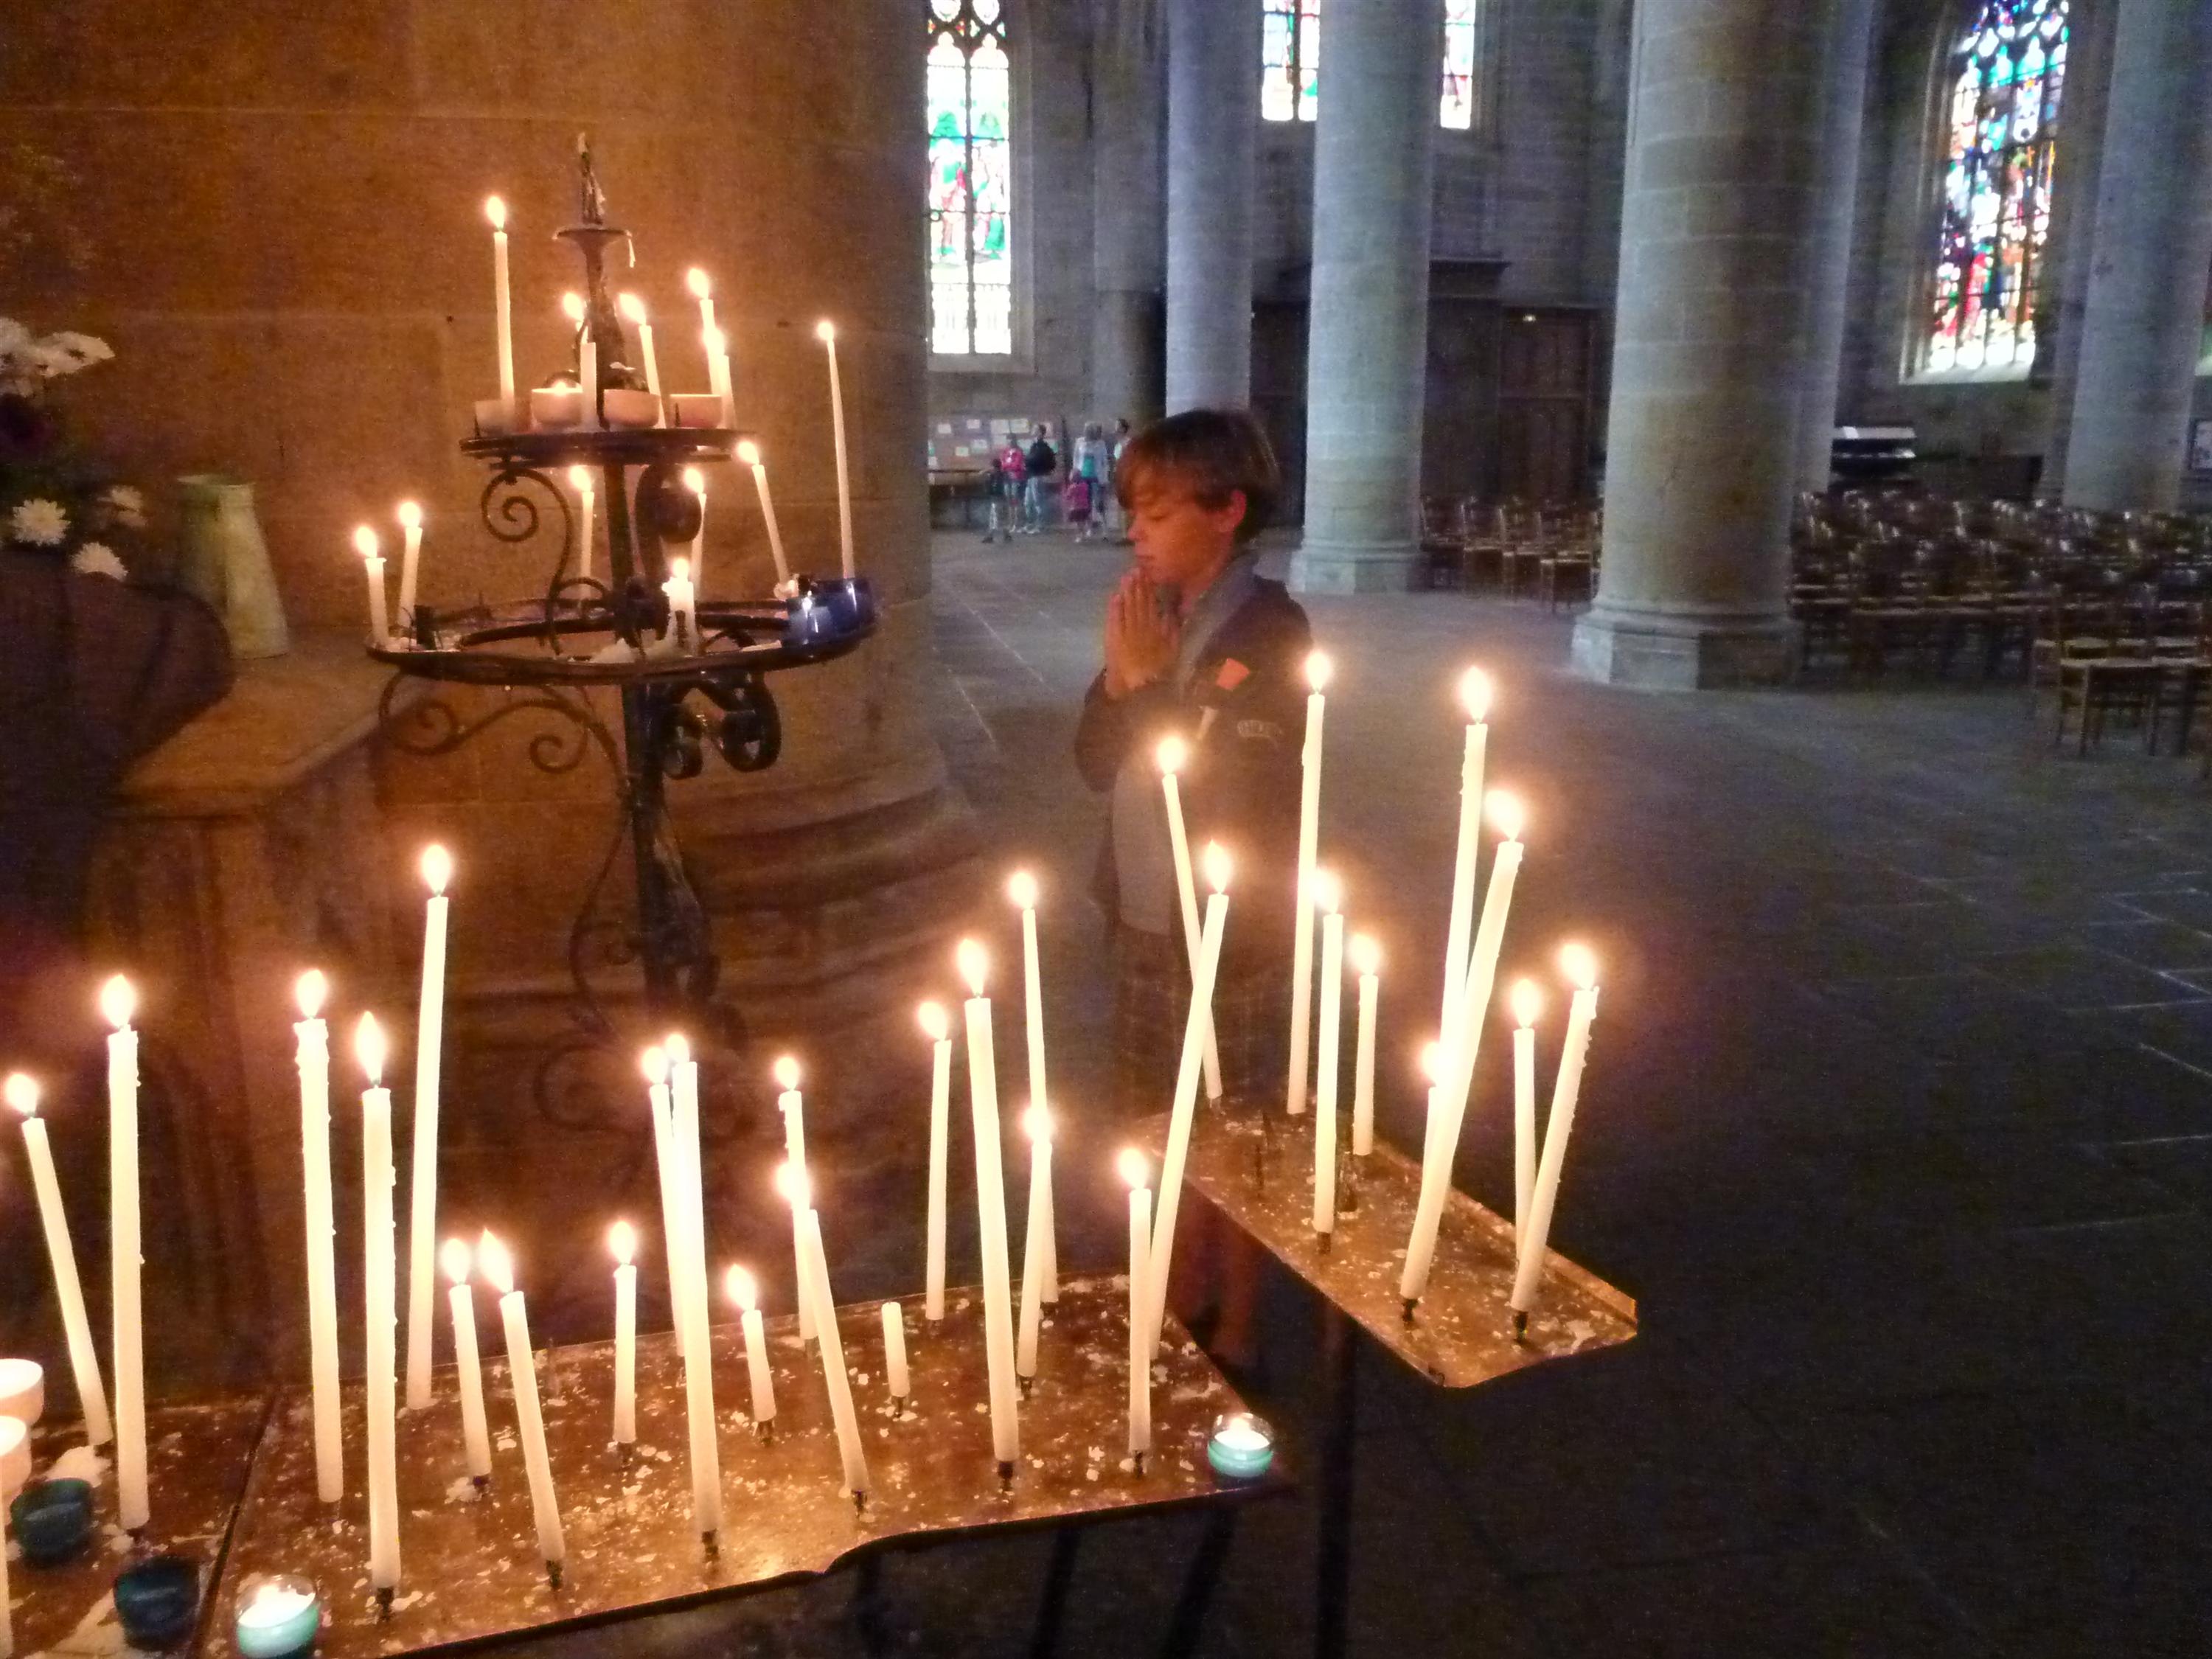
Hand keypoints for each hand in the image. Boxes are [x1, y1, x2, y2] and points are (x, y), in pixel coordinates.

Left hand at [1104, 571, 1177, 696]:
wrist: (1144, 685)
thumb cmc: (1160, 670)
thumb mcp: (1173, 648)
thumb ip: (1173, 629)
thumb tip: (1172, 612)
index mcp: (1155, 627)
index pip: (1151, 604)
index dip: (1148, 588)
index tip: (1147, 574)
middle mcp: (1141, 626)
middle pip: (1138, 602)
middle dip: (1137, 585)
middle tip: (1135, 569)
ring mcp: (1127, 632)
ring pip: (1127, 608)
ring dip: (1127, 592)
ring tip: (1126, 577)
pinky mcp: (1115, 640)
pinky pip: (1115, 621)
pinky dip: (1115, 608)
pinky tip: (1115, 596)